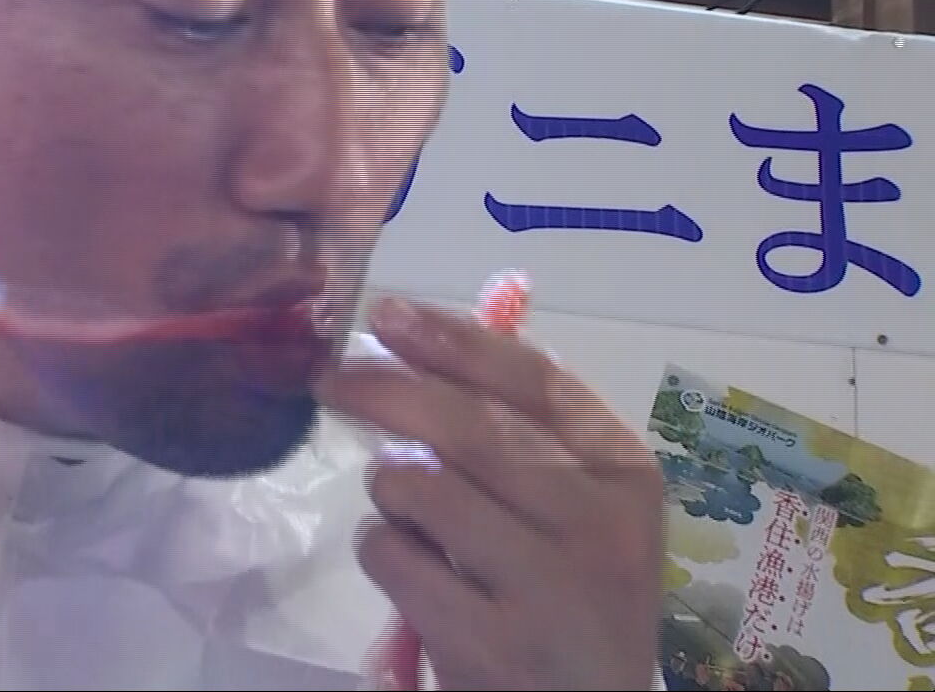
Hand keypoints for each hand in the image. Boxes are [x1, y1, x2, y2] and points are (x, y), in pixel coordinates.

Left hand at [315, 297, 664, 690]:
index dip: (452, 339)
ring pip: (417, 487)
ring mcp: (547, 587)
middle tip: (330, 380)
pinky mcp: (490, 641)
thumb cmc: (565, 594)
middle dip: (384, 391)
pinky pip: (391, 555)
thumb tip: (417, 337)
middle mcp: (596, 525)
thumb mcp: (575, 511)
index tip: (386, 313)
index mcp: (624, 475)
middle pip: (466, 425)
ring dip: (389, 490)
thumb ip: (521, 435)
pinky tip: (413, 573)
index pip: (533, 381)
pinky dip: (381, 552)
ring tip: (410, 515)